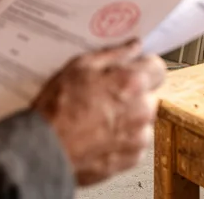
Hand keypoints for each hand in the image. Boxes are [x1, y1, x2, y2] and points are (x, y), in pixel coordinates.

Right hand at [32, 40, 165, 185]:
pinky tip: (99, 134)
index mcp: (133, 83)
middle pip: (150, 94)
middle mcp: (142, 110)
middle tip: (106, 95)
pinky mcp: (132, 158)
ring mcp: (139, 137)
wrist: (45, 150)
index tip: (132, 70)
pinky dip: (122, 138)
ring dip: (129, 116)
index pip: (158, 68)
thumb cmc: (58, 108)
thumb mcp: (80, 67)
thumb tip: (133, 46)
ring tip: (99, 118)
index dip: (143, 67)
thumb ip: (114, 54)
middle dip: (133, 93)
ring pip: (142, 119)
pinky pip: (135, 141)